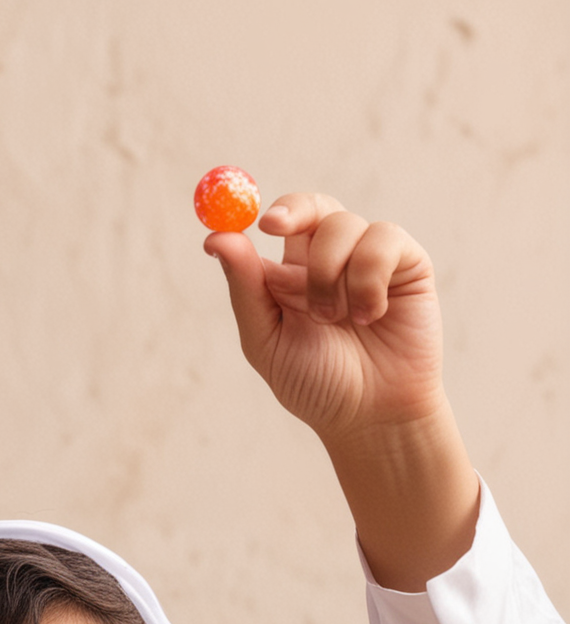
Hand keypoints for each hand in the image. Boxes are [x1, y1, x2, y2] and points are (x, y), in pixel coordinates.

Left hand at [207, 192, 444, 446]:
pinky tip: (371, 315)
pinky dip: (368, 279)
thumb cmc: (316, 385)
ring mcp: (369, 258)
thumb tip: (216, 238)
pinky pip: (383, 239)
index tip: (256, 223)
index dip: (267, 213)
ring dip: (329, 276)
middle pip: (313, 206)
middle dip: (295, 210)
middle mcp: (330, 260)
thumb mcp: (267, 341)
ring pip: (344, 225)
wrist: (370, 417)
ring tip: (336, 321)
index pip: (280, 224)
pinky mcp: (407, 263)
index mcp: (292, 275)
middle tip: (274, 226)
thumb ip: (245, 289)